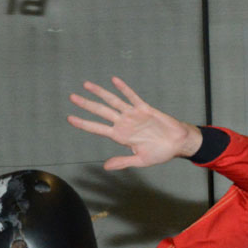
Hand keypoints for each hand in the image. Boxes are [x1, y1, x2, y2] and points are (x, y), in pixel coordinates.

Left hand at [67, 77, 202, 170]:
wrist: (177, 143)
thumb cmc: (160, 153)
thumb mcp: (140, 160)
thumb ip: (123, 162)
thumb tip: (106, 167)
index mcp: (120, 136)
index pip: (97, 128)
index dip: (84, 123)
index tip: (70, 119)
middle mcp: (124, 123)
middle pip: (101, 111)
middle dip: (86, 104)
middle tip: (72, 97)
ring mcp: (133, 115)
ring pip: (113, 101)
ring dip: (100, 92)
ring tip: (86, 84)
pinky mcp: (144, 108)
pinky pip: (132, 96)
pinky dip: (123, 88)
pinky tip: (114, 80)